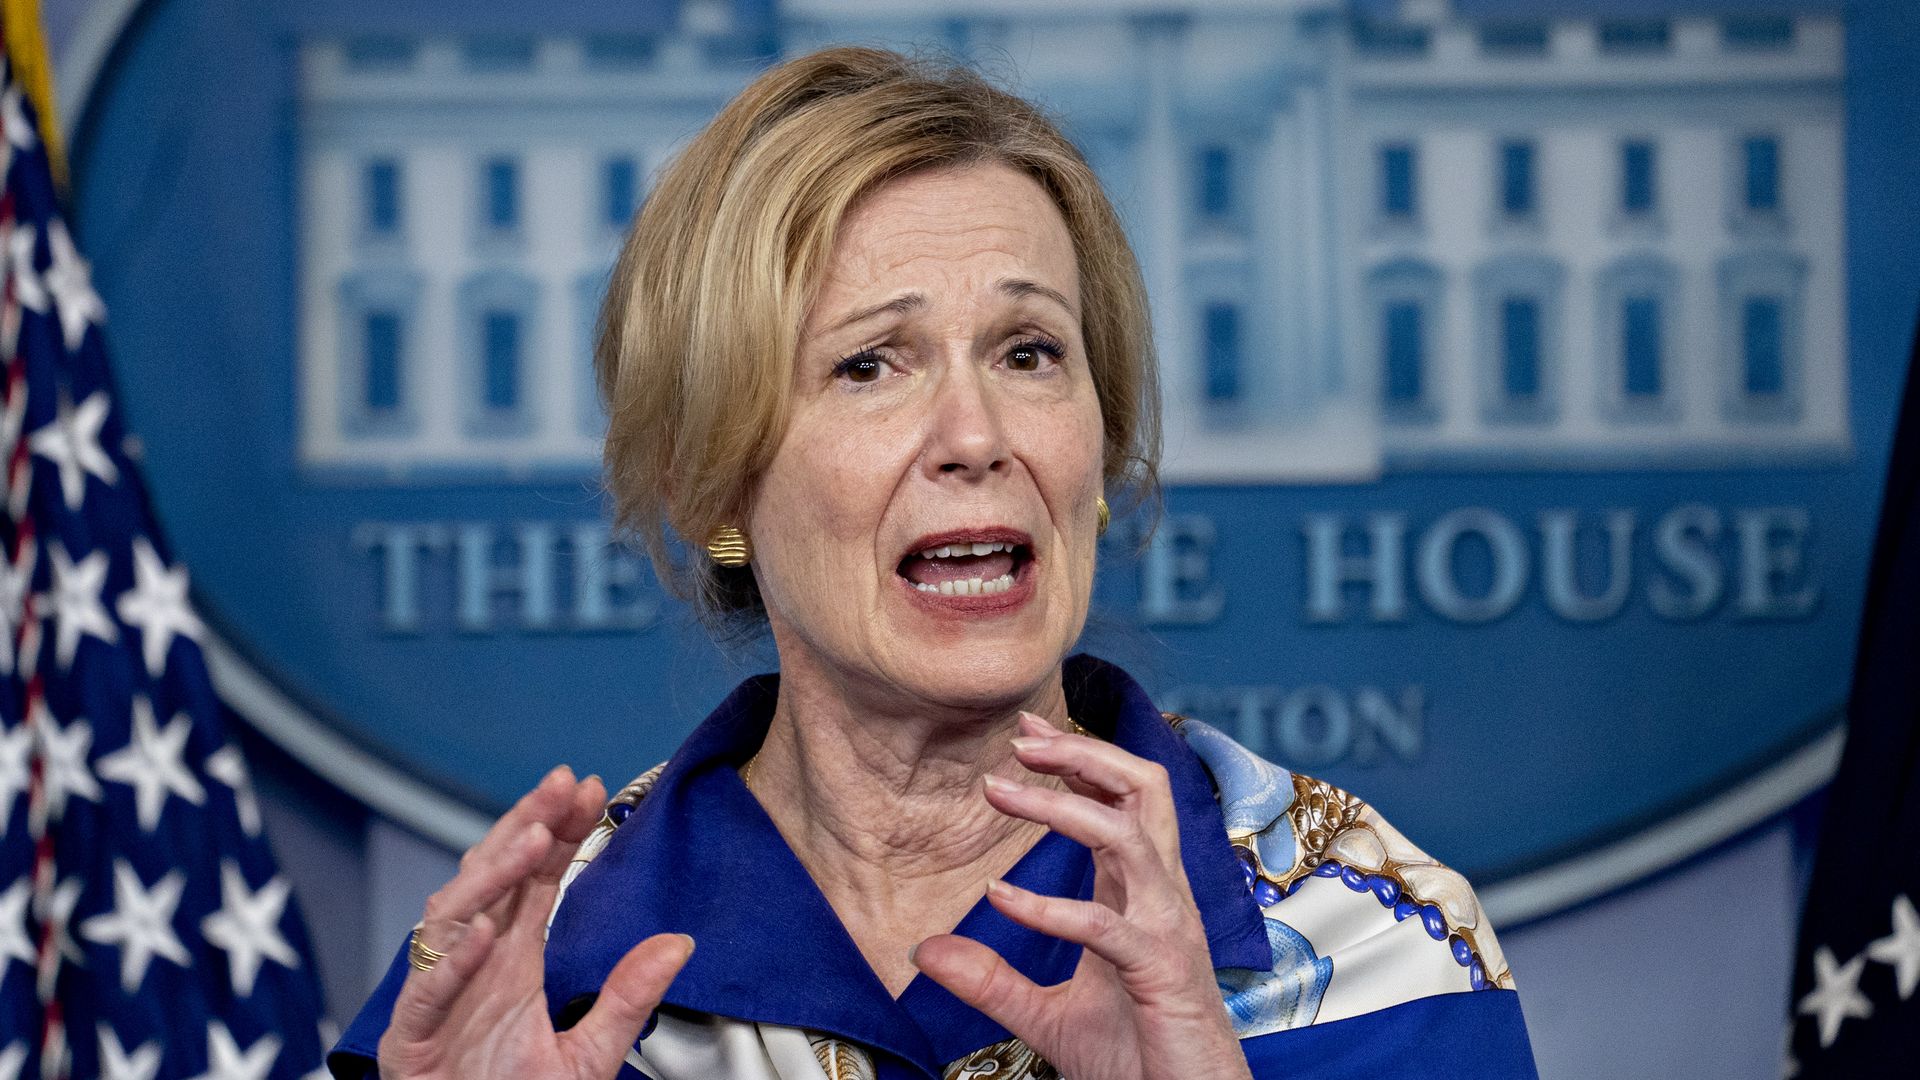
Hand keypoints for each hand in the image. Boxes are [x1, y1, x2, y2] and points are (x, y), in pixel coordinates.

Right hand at [377, 766, 694, 1079]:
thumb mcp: (587, 1054)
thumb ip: (626, 998)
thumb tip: (678, 943)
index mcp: (510, 961)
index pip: (533, 879)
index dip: (558, 832)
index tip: (588, 790)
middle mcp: (473, 965)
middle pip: (494, 878)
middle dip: (527, 826)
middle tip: (563, 784)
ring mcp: (440, 996)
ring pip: (453, 918)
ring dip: (492, 877)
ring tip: (533, 841)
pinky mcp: (410, 1037)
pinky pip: (428, 991)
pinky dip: (453, 960)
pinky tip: (482, 932)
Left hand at [912, 713, 1252, 1079]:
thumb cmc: (1137, 1061)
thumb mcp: (1047, 1015)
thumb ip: (991, 980)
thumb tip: (925, 952)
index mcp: (1142, 895)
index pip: (1121, 800)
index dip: (1077, 758)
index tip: (1025, 730)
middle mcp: (1162, 898)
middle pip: (1142, 789)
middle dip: (1083, 753)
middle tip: (1020, 737)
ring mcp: (1168, 929)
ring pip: (1130, 834)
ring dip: (1061, 807)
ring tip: (998, 791)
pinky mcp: (1163, 970)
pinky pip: (1108, 925)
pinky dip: (1052, 906)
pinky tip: (1002, 900)